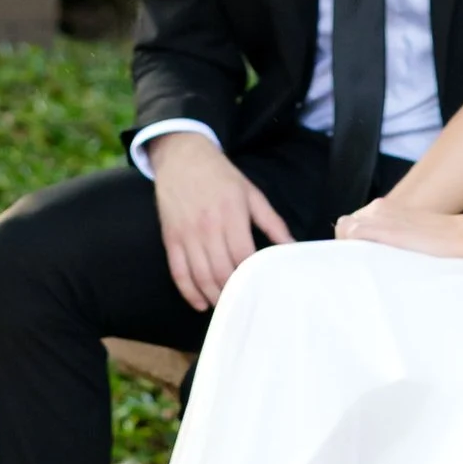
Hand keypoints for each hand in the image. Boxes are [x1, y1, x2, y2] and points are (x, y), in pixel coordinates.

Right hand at [151, 132, 293, 312]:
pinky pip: (178, 272)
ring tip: (228, 307)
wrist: (182, 156)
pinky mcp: (170, 238)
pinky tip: (201, 304)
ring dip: (214, 297)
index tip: (263, 288)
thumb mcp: (252, 193)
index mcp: (232, 214)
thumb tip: (292, 247)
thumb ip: (272, 222)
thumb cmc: (221, 175)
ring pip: (201, 276)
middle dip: (235, 292)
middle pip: (222, 271)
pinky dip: (189, 292)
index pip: (243, 256)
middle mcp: (208, 227)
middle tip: (246, 303)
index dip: (253, 277)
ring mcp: (187, 234)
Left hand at [335, 196, 462, 255]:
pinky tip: (363, 263)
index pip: (351, 222)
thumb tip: (379, 254)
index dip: (351, 241)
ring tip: (362, 266)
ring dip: (348, 247)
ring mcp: (379, 216)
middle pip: (344, 225)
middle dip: (347, 244)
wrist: (458, 235)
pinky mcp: (383, 228)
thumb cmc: (439, 242)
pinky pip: (352, 233)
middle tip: (359, 263)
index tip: (360, 257)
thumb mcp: (409, 233)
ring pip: (345, 229)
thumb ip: (391, 237)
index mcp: (383, 207)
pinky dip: (351, 248)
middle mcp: (377, 208)